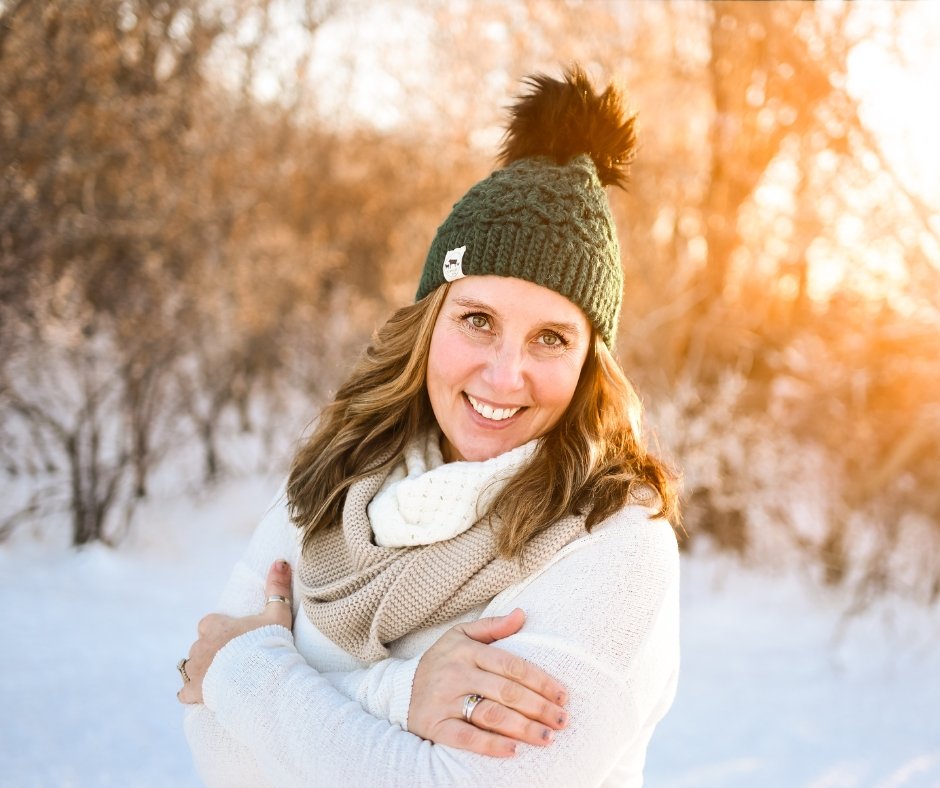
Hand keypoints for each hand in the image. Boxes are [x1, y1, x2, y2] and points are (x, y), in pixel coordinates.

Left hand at [177, 560, 293, 703]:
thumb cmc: (268, 644)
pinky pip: (185, 692)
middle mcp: (200, 645)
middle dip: (212, 652)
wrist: (259, 679)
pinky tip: (204, 695)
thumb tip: (280, 560)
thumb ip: (277, 586)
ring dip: (201, 671)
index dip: (220, 630)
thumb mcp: (277, 613)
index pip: (208, 623)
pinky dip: (191, 693)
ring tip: (220, 678)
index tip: (234, 637)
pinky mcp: (193, 691)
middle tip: (232, 660)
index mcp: (214, 625)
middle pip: (201, 645)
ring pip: (192, 667)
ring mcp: (195, 669)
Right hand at [409, 608, 568, 756]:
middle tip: (563, 721)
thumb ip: (493, 626)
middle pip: (506, 691)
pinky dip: (490, 745)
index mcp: (467, 650)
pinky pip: (466, 737)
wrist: (398, 689)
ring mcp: (445, 700)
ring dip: (523, 728)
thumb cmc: (441, 661)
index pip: (512, 665)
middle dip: (539, 708)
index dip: (541, 681)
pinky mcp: (435, 725)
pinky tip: (513, 751)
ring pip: (490, 715)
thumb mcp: (460, 635)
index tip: (562, 696)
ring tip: (547, 738)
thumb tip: (522, 614)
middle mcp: (457, 673)